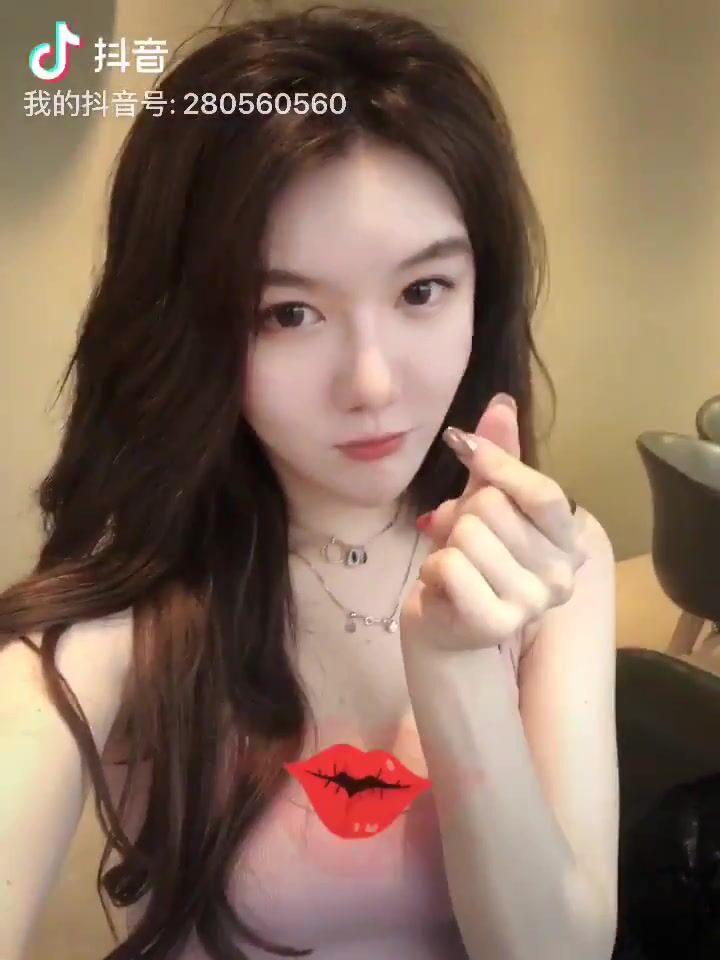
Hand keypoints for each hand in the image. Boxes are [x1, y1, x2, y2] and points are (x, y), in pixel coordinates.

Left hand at [399, 393, 585, 653]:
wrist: (444, 628)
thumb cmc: (469, 563)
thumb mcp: (485, 502)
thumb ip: (498, 458)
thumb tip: (503, 403)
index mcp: (568, 541)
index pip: (542, 491)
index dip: (499, 464)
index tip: (463, 447)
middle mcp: (561, 574)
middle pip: (494, 508)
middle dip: (463, 515)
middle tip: (461, 540)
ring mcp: (531, 603)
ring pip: (468, 534)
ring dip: (446, 544)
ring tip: (452, 564)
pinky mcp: (495, 622)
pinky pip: (450, 564)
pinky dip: (433, 568)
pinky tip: (441, 586)